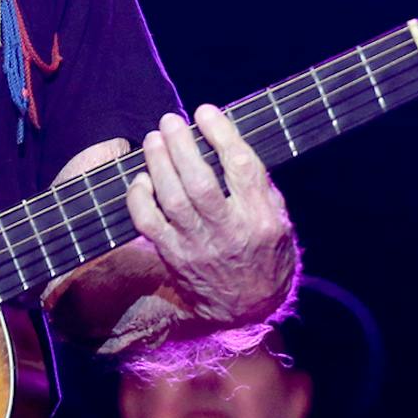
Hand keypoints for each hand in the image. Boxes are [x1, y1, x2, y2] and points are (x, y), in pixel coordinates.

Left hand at [125, 105, 296, 326]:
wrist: (250, 306)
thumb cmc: (264, 251)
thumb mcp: (277, 217)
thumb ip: (255, 183)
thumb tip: (224, 138)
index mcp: (262, 217)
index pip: (241, 167)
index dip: (220, 134)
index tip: (205, 112)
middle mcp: (230, 232)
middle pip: (200, 182)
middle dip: (181, 146)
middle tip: (169, 121)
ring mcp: (199, 247)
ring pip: (172, 199)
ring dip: (158, 164)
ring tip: (153, 139)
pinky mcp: (174, 257)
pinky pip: (148, 223)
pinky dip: (139, 197)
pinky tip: (141, 178)